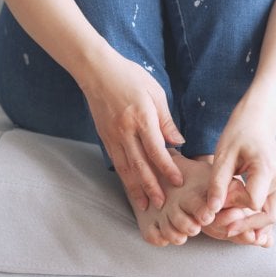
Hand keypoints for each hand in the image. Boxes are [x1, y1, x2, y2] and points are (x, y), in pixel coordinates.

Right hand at [80, 55, 184, 210]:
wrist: (97, 71)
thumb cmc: (130, 77)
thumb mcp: (155, 92)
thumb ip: (166, 120)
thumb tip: (178, 142)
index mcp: (141, 117)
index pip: (156, 150)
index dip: (168, 169)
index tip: (178, 182)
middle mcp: (125, 130)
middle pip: (140, 164)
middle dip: (151, 186)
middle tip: (161, 204)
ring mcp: (112, 135)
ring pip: (125, 168)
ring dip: (135, 188)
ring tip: (145, 205)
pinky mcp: (104, 137)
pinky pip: (116, 161)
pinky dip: (124, 177)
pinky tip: (131, 188)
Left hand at [207, 104, 275, 242]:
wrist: (257, 123)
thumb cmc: (238, 135)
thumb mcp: (223, 156)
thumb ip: (218, 183)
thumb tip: (212, 210)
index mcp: (267, 167)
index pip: (253, 201)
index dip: (235, 206)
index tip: (219, 202)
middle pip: (268, 215)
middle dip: (246, 226)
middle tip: (224, 229)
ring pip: (271, 216)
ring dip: (253, 225)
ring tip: (230, 229)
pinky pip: (271, 209)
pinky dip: (258, 219)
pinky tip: (242, 225)